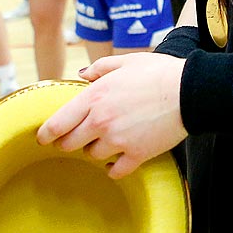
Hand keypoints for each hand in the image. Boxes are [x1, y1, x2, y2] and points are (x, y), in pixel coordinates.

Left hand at [36, 53, 186, 178]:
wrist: (189, 91)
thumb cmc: (158, 72)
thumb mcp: (125, 62)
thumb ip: (99, 69)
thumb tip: (81, 75)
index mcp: (94, 97)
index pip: (58, 123)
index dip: (46, 134)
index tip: (42, 138)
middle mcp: (100, 122)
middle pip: (71, 143)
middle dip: (69, 142)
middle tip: (73, 139)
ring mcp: (118, 141)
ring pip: (93, 156)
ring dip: (94, 151)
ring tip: (104, 142)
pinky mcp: (137, 155)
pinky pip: (116, 170)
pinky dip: (113, 169)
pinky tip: (115, 163)